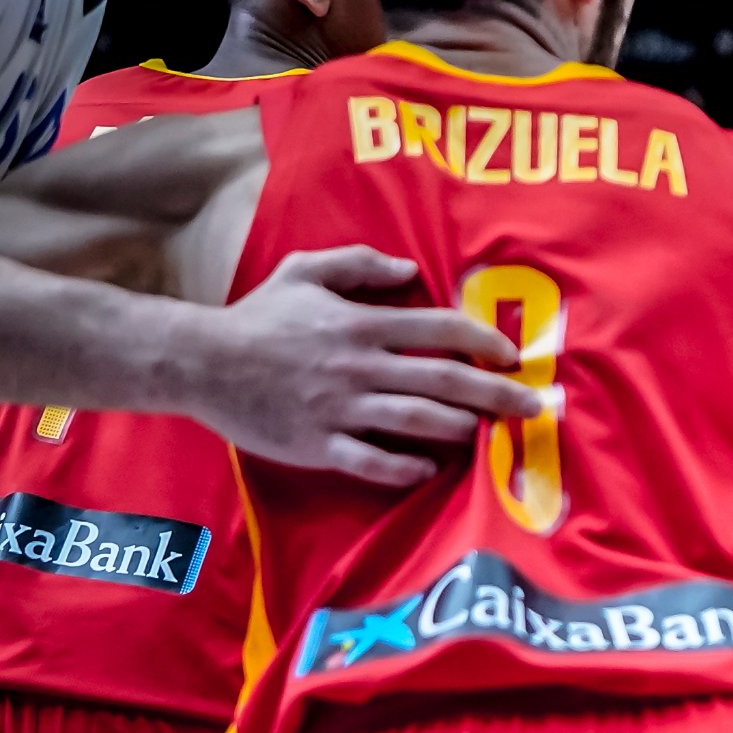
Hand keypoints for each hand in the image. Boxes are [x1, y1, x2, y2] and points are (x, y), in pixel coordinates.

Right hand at [180, 245, 549, 484]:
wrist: (198, 362)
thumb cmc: (257, 317)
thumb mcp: (303, 272)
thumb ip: (358, 264)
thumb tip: (410, 269)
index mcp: (360, 324)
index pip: (440, 328)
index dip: (484, 340)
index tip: (511, 355)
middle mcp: (359, 365)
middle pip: (444, 379)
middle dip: (497, 393)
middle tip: (534, 406)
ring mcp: (339, 407)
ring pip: (417, 421)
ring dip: (461, 429)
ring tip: (489, 435)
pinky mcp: (318, 443)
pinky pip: (373, 461)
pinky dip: (407, 468)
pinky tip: (430, 468)